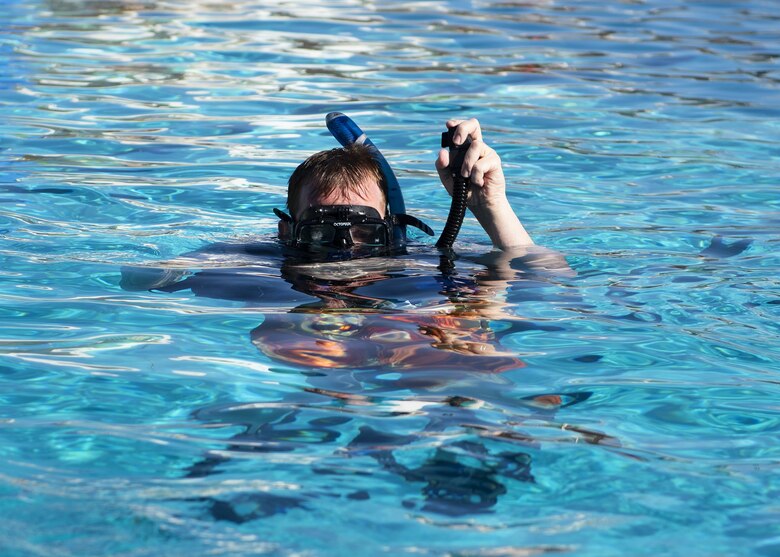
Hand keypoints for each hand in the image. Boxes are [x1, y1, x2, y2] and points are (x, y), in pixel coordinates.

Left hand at [434, 117, 534, 248]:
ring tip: (465, 177)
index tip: (449, 125)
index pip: (464, 129)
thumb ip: (442, 166)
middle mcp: (478, 147)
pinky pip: (480, 164)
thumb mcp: (448, 178)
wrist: (480, 205)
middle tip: (456, 142)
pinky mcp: (494, 162)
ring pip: (475, 146)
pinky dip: (475, 176)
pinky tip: (478, 183)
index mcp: (466, 148)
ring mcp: (487, 153)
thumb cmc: (465, 190)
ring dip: (466, 164)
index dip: (457, 123)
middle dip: (463, 128)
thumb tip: (442, 152)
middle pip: (474, 125)